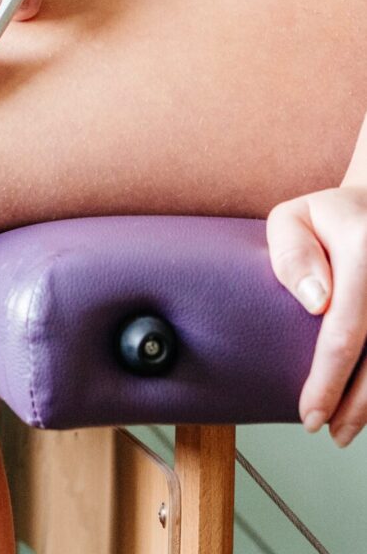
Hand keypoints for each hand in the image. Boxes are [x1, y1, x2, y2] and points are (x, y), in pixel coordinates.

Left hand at [267, 117, 366, 446]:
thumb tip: (316, 303)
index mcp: (363, 244)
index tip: (308, 413)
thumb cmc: (328, 220)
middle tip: (326, 431)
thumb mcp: (293, 220)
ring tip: (346, 430)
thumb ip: (293, 254)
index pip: (347, 328)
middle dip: (356, 405)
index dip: (328, 380)